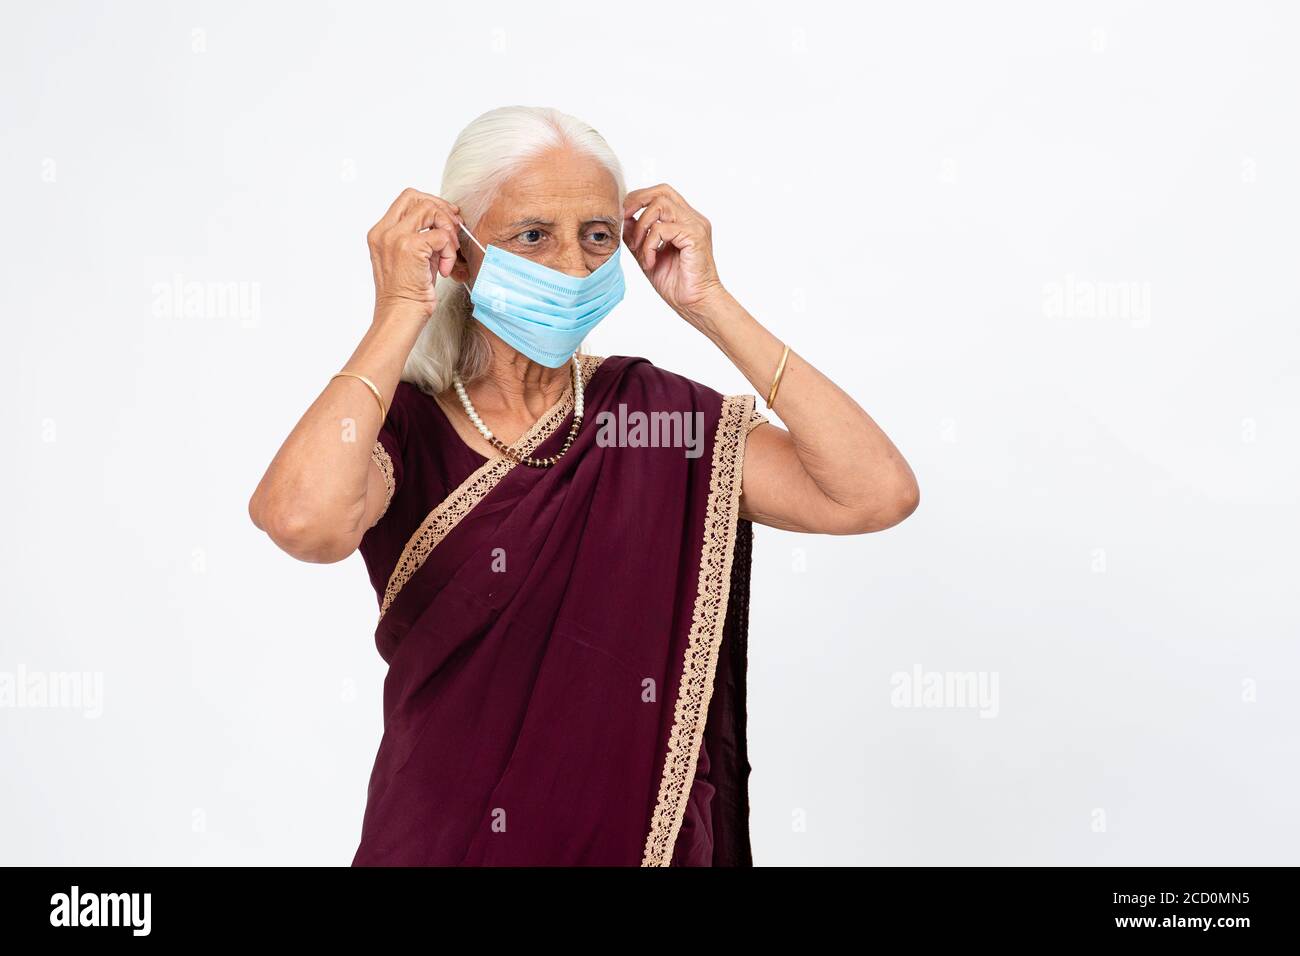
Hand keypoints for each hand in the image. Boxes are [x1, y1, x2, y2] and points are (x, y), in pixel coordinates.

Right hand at [367, 188, 461, 319]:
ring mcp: (395, 238)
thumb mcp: (411, 259)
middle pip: (417, 197)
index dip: (430, 202)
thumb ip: (422, 237)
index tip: (447, 216)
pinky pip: (441, 236)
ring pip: (430, 210)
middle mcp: (384, 232)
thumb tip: (446, 222)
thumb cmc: (406, 294)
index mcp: (380, 232)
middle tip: (454, 229)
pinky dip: (449, 251)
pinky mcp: (410, 247)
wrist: (399, 316)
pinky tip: (445, 269)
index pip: (406, 199)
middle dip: (442, 210)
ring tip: (449, 253)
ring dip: (447, 230)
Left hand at [622, 184, 726, 323]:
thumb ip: (637, 237)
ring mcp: (695, 225)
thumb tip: (623, 219)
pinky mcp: (695, 236)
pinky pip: (662, 229)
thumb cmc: (677, 285)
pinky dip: (649, 245)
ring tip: (639, 250)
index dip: (638, 199)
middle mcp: (692, 219)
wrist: (696, 304)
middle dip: (637, 201)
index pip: (660, 194)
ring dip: (642, 226)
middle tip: (624, 219)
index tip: (623, 217)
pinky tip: (650, 262)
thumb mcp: (647, 256)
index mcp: (684, 220)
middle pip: (662, 191)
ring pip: (660, 205)